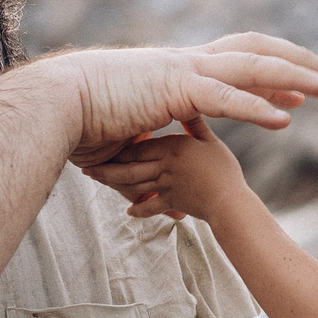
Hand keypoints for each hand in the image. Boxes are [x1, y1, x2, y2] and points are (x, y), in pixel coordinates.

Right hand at [46, 34, 317, 167]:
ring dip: (292, 76)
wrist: (52, 106)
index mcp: (176, 72)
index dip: (269, 73)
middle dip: (295, 63)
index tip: (298, 90)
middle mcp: (184, 63)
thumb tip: (168, 201)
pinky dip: (258, 107)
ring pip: (250, 66)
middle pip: (253, 52)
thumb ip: (152, 165)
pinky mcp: (172, 87)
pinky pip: (225, 97)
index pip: (233, 63)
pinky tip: (286, 120)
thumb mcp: (128, 146)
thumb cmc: (81, 125)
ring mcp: (180, 71)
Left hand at [82, 119, 249, 220]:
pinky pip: (149, 207)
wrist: (229, 202)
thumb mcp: (210, 142)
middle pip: (129, 167)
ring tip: (98, 180)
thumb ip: (195, 125)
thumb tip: (189, 106)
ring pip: (132, 185)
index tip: (101, 140)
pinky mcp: (170, 203)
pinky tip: (129, 212)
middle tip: (88, 167)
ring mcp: (165, 186)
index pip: (138, 147)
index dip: (118, 146)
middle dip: (106, 167)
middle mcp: (164, 166)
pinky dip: (138, 210)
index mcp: (171, 148)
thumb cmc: (223, 170)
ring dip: (113, 184)